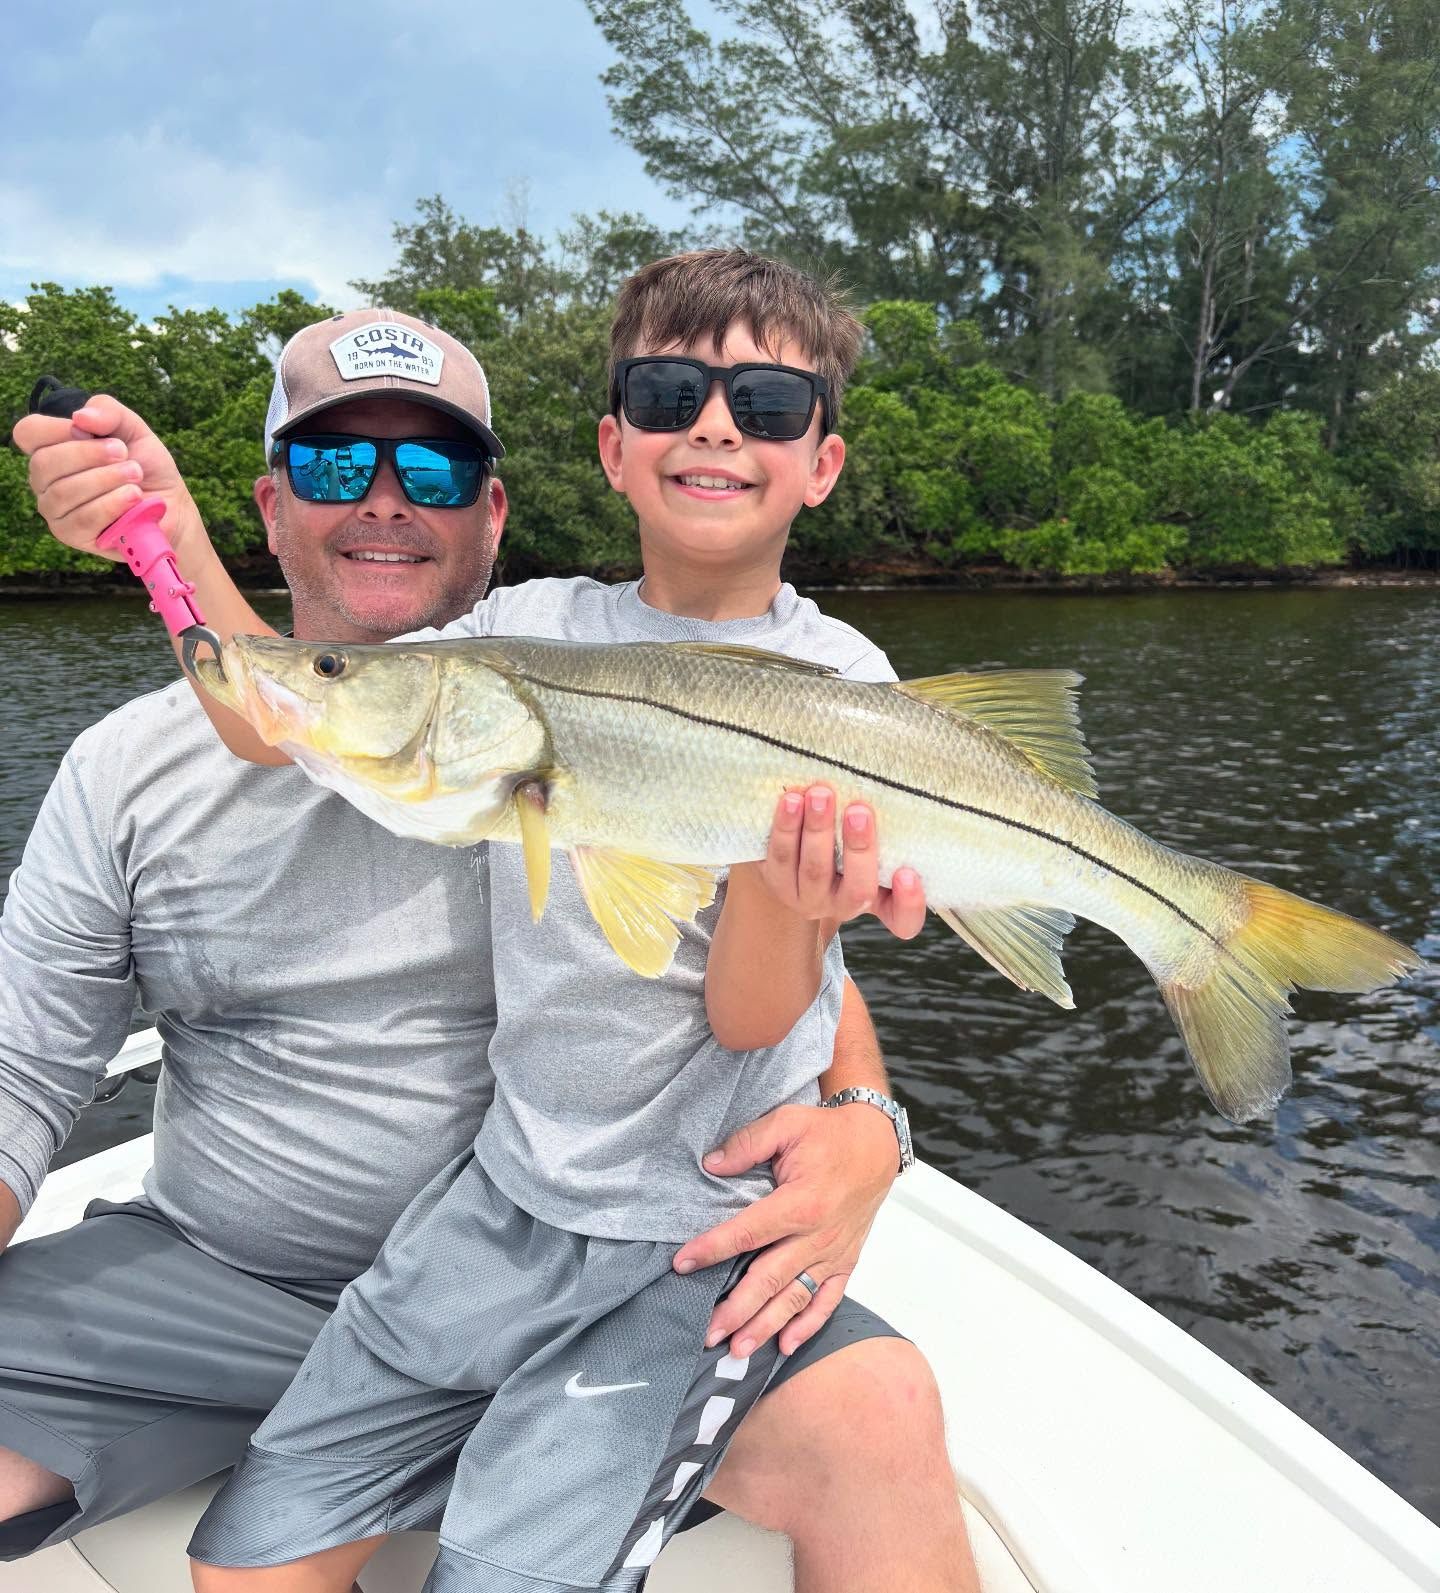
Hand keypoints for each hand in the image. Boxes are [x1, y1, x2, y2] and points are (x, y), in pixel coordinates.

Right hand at [11, 394, 195, 558]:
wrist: (172, 505)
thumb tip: (80, 416)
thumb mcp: (133, 429)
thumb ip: (108, 411)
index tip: (91, 430)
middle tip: (124, 454)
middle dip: (89, 454)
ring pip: (63, 492)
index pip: (28, 433)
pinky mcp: (71, 534)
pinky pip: (82, 519)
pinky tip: (134, 498)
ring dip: (106, 479)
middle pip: (44, 462)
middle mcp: (45, 479)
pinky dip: (112, 505)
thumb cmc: (146, 465)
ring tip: (136, 476)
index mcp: (51, 448)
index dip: (57, 428)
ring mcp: (54, 509)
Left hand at [674, 1099, 898, 1356]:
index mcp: (801, 1202)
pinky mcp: (846, 1261)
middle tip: (708, 1333)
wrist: (877, 1145)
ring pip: (795, 1297)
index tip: (682, 1264)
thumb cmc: (830, 1134)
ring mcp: (833, 1253)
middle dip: (737, 1309)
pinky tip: (785, 1345)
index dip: (713, 1248)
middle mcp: (818, 1235)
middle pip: (769, 1278)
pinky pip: (827, 1300)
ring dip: (766, 1326)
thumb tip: (711, 1164)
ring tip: (738, 1349)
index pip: (748, 1232)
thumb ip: (747, 1143)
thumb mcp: (787, 1122)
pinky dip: (808, 1325)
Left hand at [756, 785, 925, 937]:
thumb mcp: (872, 845)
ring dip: (817, 830)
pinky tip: (790, 799)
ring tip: (819, 795)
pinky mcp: (776, 881)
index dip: (909, 903)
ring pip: (813, 870)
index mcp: (878, 900)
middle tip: (858, 811)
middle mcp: (843, 905)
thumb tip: (891, 796)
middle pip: (856, 890)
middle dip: (858, 848)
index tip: (908, 874)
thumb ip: (886, 834)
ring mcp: (807, 898)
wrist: (794, 854)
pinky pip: (779, 857)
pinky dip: (784, 827)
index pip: (904, 920)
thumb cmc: (845, 845)